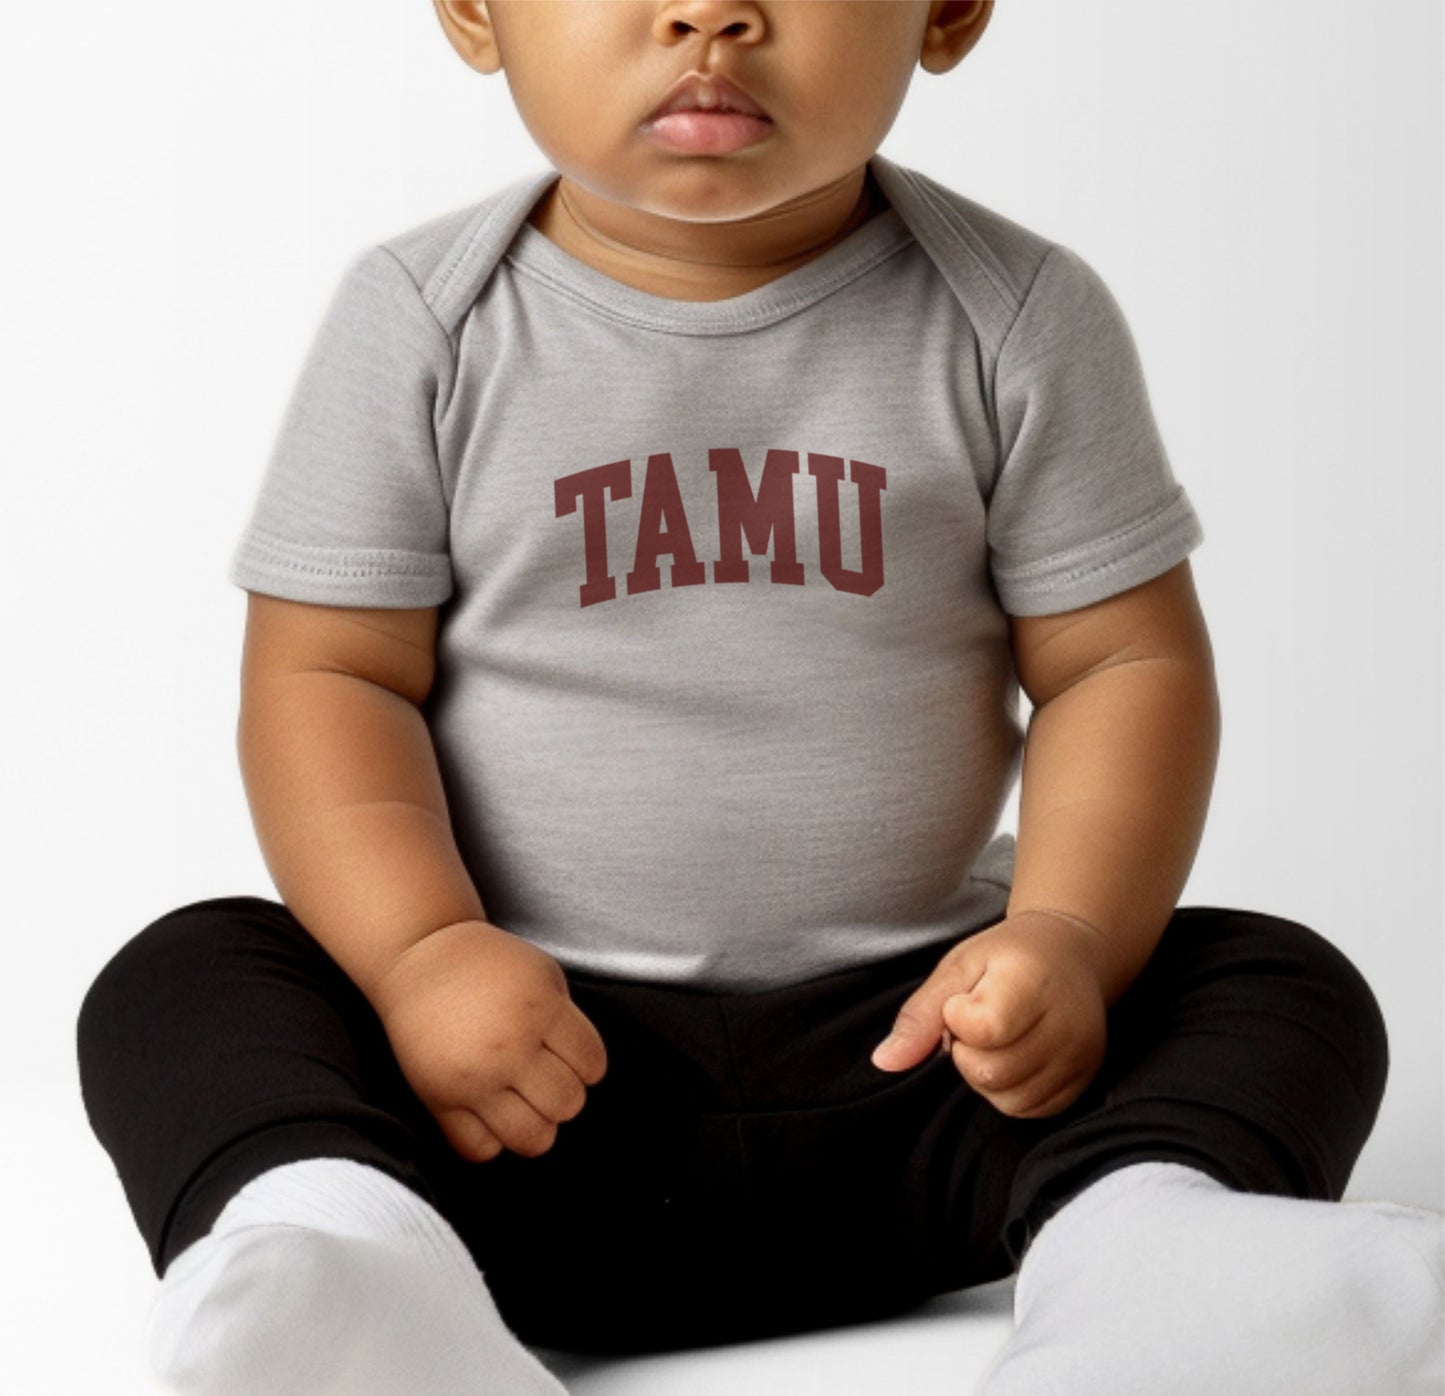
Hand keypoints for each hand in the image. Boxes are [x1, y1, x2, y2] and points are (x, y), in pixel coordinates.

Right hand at [369, 919, 607, 1162]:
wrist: (419, 958)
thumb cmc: (487, 965)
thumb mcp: (542, 974)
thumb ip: (567, 1020)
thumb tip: (583, 1071)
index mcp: (540, 1011)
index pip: (592, 1064)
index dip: (589, 1064)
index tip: (572, 1057)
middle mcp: (509, 1048)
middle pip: (567, 1104)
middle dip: (565, 1094)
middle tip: (547, 1078)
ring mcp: (473, 1079)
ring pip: (531, 1138)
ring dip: (538, 1126)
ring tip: (526, 1104)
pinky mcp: (439, 1100)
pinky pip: (479, 1150)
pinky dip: (493, 1142)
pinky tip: (492, 1116)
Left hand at [870, 911, 1108, 1117]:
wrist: (1070, 954)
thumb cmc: (1007, 957)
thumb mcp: (958, 967)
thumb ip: (921, 1015)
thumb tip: (884, 1062)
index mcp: (1033, 980)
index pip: (982, 1029)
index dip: (957, 1018)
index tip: (965, 998)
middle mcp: (1068, 1023)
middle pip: (992, 1072)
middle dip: (967, 1052)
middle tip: (978, 1021)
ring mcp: (1081, 1057)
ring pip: (1009, 1099)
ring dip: (985, 1076)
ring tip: (996, 1040)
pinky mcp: (1084, 1081)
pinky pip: (1030, 1110)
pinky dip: (1008, 1091)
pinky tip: (1012, 1056)